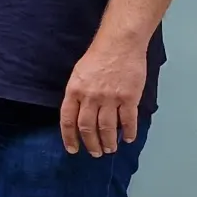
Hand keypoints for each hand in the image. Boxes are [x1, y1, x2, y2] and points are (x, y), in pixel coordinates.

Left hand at [60, 42, 145, 156]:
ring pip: (107, 128)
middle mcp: (90, 96)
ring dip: (108, 142)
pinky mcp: (128, 97)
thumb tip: (77, 116)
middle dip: (91, 144)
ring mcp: (110, 98)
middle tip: (96, 153)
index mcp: (75, 90)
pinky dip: (128, 133)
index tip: (73, 150)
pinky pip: (128, 121)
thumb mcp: (79, 74)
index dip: (69, 138)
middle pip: (87, 128)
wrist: (120, 43)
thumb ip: (77, 95)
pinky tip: (127, 138)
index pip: (68, 120)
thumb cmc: (98, 56)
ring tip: (110, 148)